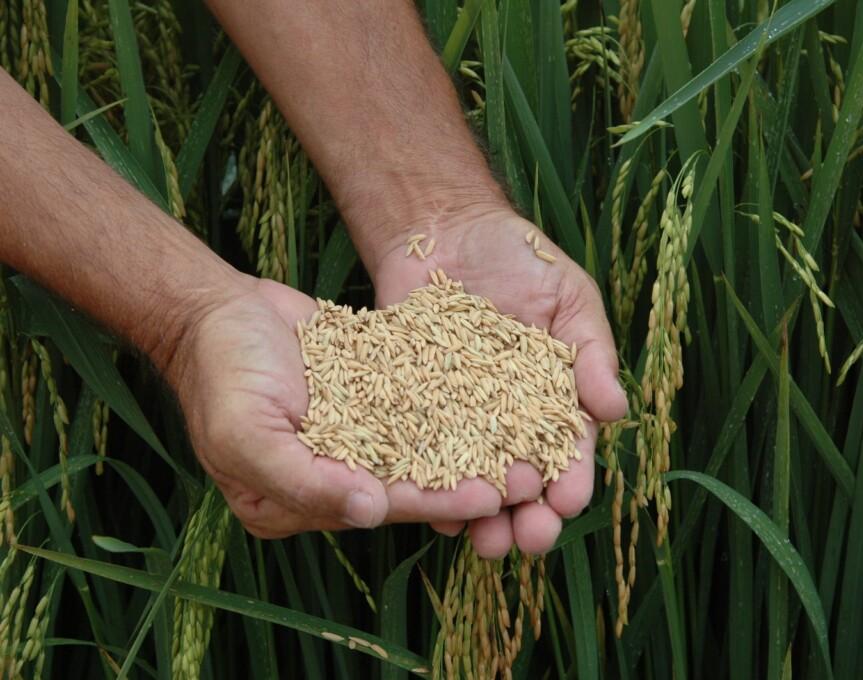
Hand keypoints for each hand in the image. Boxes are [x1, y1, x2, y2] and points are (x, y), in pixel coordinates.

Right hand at [165, 275, 508, 537]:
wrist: (214, 310)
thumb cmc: (219, 374)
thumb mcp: (245, 434)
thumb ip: (305, 481)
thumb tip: (368, 512)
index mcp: (301, 503)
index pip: (380, 506)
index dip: (436, 501)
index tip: (491, 495)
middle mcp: (334, 476)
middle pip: (411, 481)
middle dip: (470, 479)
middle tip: (529, 475)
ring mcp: (353, 435)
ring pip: (424, 445)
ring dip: (474, 444)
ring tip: (527, 441)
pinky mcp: (369, 396)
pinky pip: (417, 404)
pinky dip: (455, 404)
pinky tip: (499, 396)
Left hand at [371, 208, 627, 556]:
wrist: (444, 228)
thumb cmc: (519, 257)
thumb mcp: (569, 297)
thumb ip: (591, 351)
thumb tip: (617, 410)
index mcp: (553, 400)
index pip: (569, 451)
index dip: (572, 480)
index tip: (570, 501)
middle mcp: (508, 420)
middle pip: (523, 482)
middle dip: (530, 517)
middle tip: (530, 541)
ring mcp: (459, 418)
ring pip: (473, 482)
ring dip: (481, 518)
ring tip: (485, 544)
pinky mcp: (413, 407)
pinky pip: (421, 455)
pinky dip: (428, 487)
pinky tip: (434, 512)